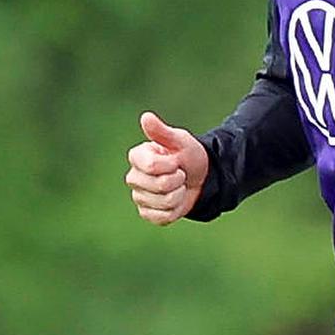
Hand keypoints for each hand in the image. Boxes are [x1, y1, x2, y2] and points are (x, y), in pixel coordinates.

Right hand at [126, 111, 207, 225]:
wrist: (200, 177)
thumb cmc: (188, 155)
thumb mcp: (180, 140)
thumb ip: (162, 132)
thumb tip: (145, 117)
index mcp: (137, 157)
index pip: (152, 166)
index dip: (170, 165)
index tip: (175, 160)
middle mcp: (134, 177)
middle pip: (159, 186)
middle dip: (177, 180)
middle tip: (179, 174)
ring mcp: (139, 197)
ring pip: (163, 202)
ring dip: (179, 195)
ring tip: (178, 186)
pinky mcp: (147, 213)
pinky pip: (162, 217)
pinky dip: (175, 210)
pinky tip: (176, 200)